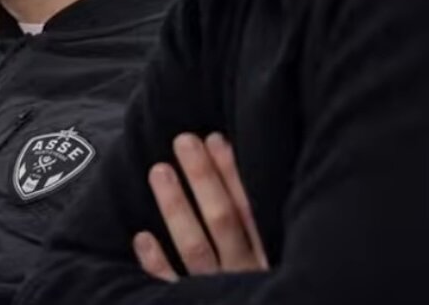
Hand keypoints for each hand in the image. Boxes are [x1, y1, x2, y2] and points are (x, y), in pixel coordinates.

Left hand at [134, 133, 266, 281]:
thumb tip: (236, 160)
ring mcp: (219, 293)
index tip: (215, 139)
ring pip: (195, 247)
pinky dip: (156, 263)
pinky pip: (172, 286)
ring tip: (158, 170)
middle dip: (203, 178)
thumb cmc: (280, 289)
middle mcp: (245, 274)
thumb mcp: (288, 254)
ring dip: (176, 207)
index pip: (250, 210)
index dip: (232, 174)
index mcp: (270, 257)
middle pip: (222, 220)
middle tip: (183, 141)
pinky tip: (141, 237)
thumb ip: (267, 224)